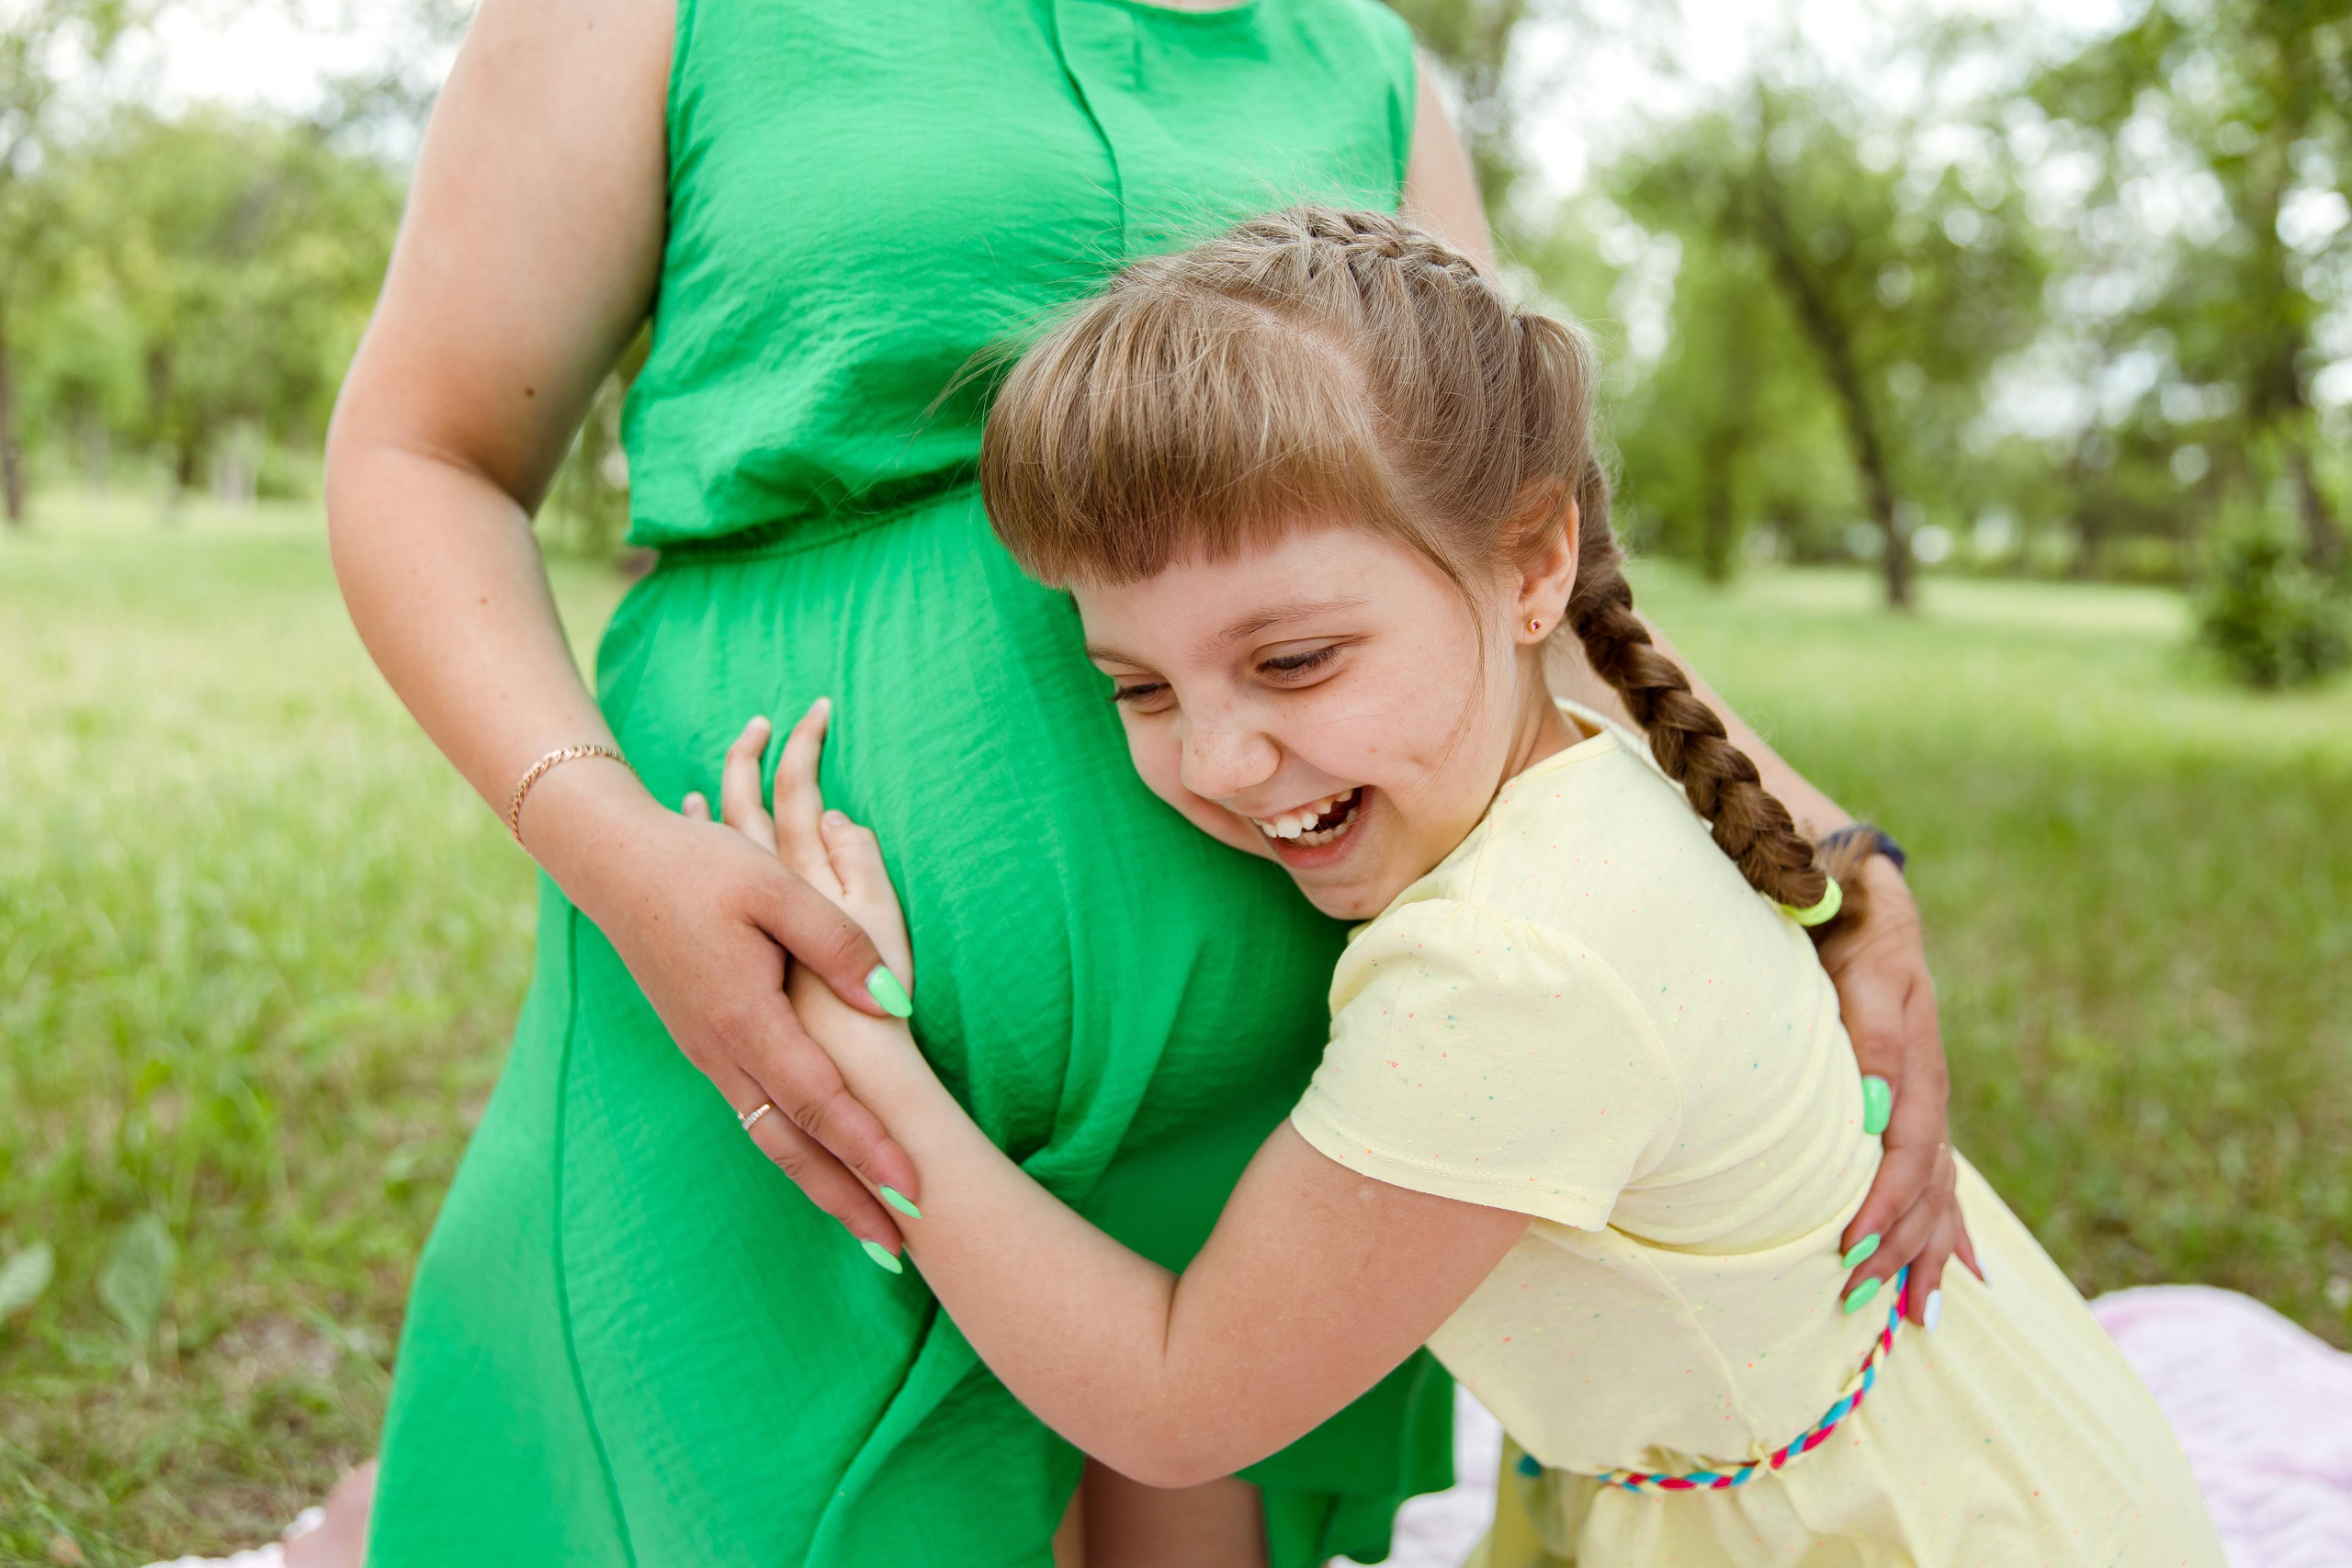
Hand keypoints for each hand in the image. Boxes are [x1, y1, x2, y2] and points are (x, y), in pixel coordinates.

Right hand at [693, 703, 928, 1210]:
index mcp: (745, 1018)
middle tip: (899, 1251)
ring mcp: (710, 1054)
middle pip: (793, 1147)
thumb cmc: (699, 867)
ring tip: (868, 1226)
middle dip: (848, 1200)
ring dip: (821, 1185)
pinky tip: (822, 1167)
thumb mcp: (775, 887)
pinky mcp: (706, 1045)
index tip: (914, 1193)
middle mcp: (724, 1052)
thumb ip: (838, 944)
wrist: (616, 863)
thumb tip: (895, 1005)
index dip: (869, 1150)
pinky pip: (757, 1116)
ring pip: (771, 1138)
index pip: (820, 1103)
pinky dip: (795, 1152)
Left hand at [1816, 856, 1979, 1324]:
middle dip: (1901, 1249)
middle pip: (1927, 1189)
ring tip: (1918, 1314)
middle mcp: (1927, 1095)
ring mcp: (1927, 1104)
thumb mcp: (1865, 975)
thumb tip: (1876, 1107)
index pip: (1906, 1155)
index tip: (1852, 1249)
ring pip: (1939, 1193)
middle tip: (1864, 1300)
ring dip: (1926, 1254)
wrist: (1869, 905)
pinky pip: (1943, 1179)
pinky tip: (1959, 1273)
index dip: (1882, 1207)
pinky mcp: (1917, 1106)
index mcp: (1914, 1070)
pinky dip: (1950, 1229)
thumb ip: (1872, 1036)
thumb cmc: (1855, 938)